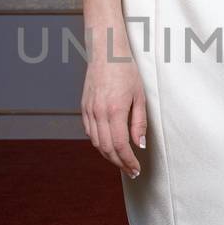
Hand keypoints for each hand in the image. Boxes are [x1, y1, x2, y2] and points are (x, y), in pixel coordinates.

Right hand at [82, 57, 146, 177]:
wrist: (107, 53)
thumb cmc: (126, 71)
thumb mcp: (139, 96)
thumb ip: (139, 123)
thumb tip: (139, 145)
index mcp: (115, 110)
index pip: (120, 145)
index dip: (128, 161)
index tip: (136, 169)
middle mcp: (99, 113)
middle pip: (107, 148)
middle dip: (119, 163)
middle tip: (131, 171)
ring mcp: (89, 110)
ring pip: (96, 143)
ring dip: (109, 156)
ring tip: (121, 161)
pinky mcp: (84, 108)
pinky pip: (89, 132)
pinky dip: (99, 143)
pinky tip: (108, 145)